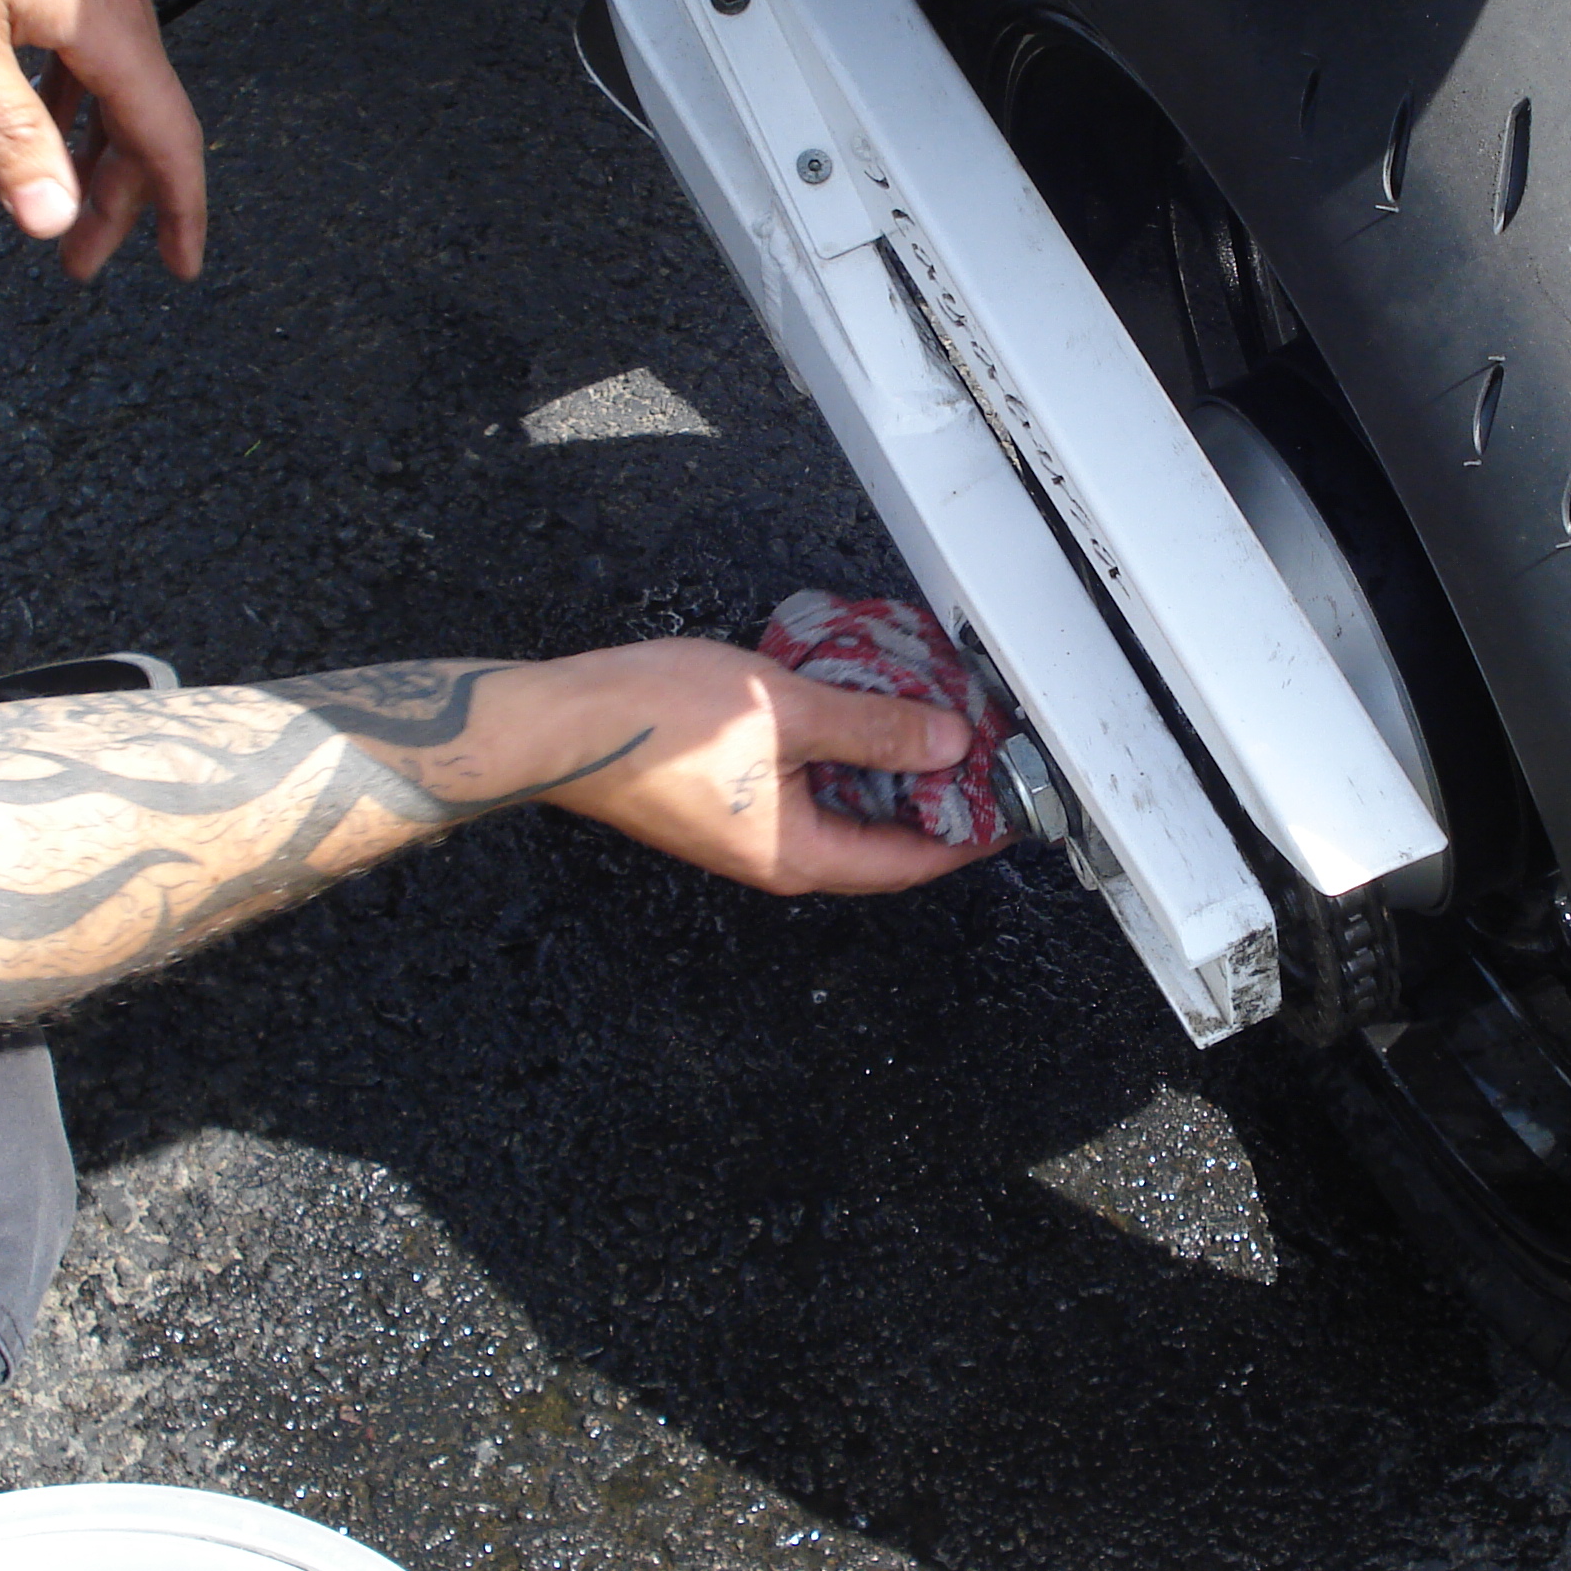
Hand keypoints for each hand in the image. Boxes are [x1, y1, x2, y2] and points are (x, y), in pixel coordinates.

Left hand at [0, 0, 207, 280]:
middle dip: (111, 189)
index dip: (177, 210)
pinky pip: (84, 17)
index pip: (169, 139)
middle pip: (138, 109)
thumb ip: (8, 136)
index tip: (179, 263)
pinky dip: (68, 73)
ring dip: (85, 131)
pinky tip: (27, 80)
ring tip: (48, 175)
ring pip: (108, 62)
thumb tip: (54, 219)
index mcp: (109, 21)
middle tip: (76, 252)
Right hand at [520, 640, 995, 894]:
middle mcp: (778, 856)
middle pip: (882, 839)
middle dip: (934, 796)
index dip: (970, 833)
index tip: (1012, 803)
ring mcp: (750, 830)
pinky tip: (853, 709)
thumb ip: (874, 729)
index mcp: (800, 856)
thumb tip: (948, 743)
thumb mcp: (787, 711)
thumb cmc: (653, 724)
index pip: (912, 862)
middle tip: (978, 747)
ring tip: (927, 716)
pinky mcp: (728, 797)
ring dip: (887, 769)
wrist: (557, 722)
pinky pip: (806, 786)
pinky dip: (841, 755)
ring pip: (844, 808)